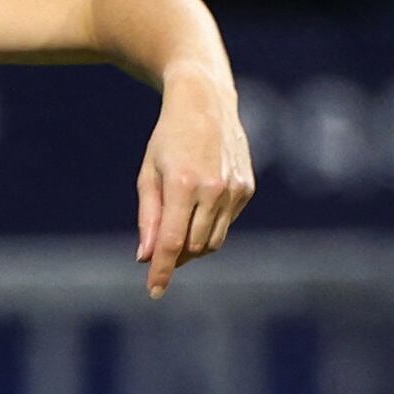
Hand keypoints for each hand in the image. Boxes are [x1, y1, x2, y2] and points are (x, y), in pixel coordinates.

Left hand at [135, 70, 253, 296]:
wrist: (206, 102)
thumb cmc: (168, 138)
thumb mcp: (149, 175)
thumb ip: (148, 218)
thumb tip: (146, 257)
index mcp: (183, 185)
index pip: (172, 242)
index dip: (162, 271)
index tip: (154, 292)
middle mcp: (213, 190)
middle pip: (193, 247)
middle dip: (176, 256)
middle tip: (160, 250)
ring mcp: (234, 190)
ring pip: (213, 241)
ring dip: (193, 245)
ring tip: (179, 225)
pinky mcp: (247, 188)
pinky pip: (226, 224)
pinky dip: (210, 225)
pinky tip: (200, 203)